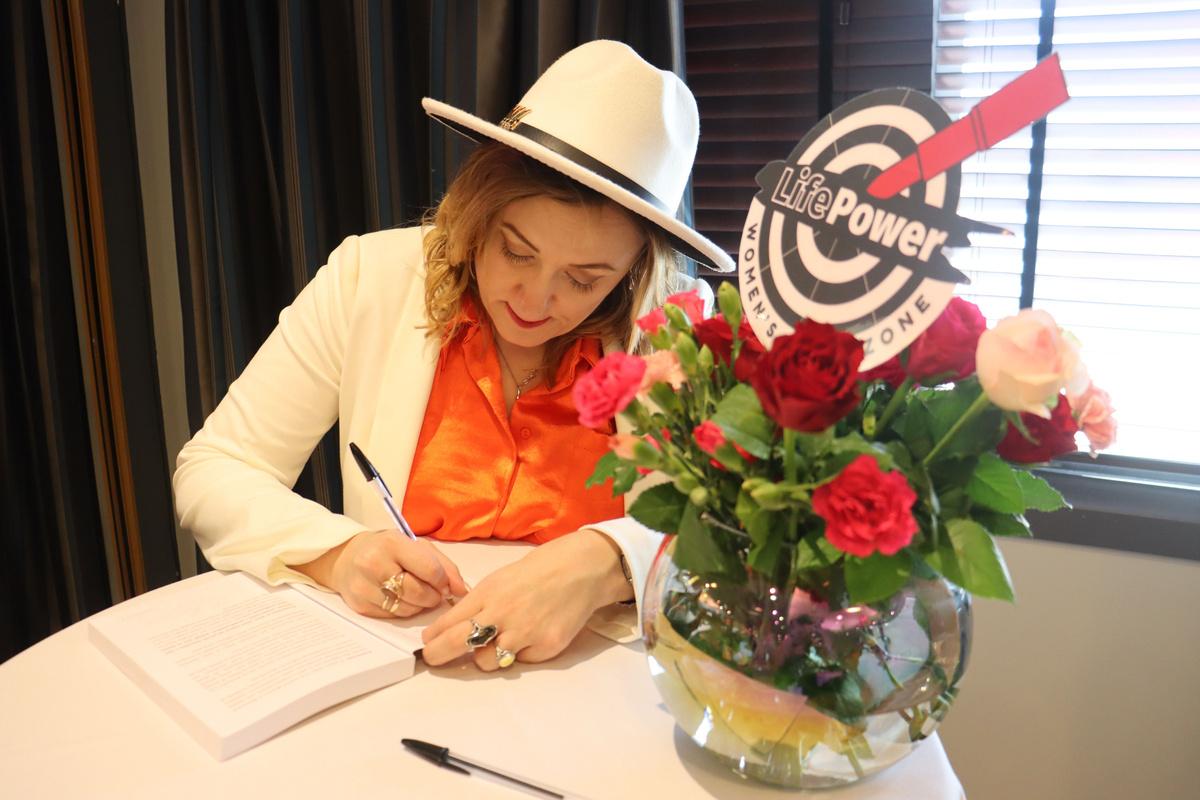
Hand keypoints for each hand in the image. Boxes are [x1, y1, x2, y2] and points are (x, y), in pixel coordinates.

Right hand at [295, 531, 467, 617]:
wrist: (347, 557)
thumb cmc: (388, 550)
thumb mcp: (416, 546)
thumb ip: (443, 565)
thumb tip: (461, 590)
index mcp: (393, 543)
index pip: (430, 569)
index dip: (444, 581)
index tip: (445, 584)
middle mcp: (374, 563)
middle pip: (419, 592)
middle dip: (433, 596)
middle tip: (434, 592)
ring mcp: (364, 586)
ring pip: (407, 608)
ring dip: (420, 605)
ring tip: (417, 594)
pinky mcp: (360, 605)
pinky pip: (393, 616)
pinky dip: (404, 611)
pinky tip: (401, 599)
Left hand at [420, 530, 632, 669]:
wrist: (581, 570)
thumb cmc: (540, 570)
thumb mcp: (501, 579)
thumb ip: (479, 602)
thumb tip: (454, 623)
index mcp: (489, 593)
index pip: (449, 622)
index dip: (433, 637)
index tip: (427, 644)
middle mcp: (503, 614)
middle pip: (458, 644)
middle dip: (439, 655)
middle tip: (433, 659)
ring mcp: (525, 633)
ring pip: (486, 662)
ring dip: (484, 657)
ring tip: (494, 643)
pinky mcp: (546, 648)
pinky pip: (520, 661)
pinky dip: (518, 654)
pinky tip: (528, 636)